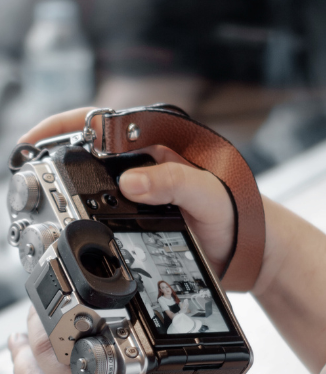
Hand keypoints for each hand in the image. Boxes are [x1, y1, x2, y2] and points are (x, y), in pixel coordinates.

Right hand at [20, 108, 236, 276]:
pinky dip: (84, 217)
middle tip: (29, 175)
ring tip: (42, 199)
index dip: (62, 127)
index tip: (34, 141)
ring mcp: (140, 190)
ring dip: (66, 190)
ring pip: (91, 183)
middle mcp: (144, 163)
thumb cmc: (237, 213)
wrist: (249, 252)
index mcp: (157, 143)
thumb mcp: (207, 195)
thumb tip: (133, 181)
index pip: (100, 122)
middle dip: (55, 159)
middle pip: (87, 152)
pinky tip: (72, 224)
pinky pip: (102, 212)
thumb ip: (174, 183)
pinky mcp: (139, 217)